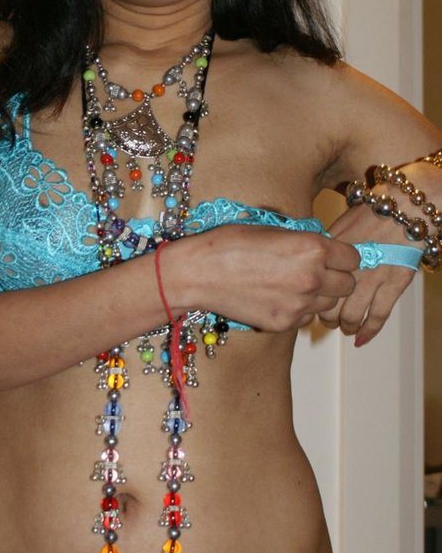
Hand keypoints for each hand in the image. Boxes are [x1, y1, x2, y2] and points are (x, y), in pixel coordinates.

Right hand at [189, 225, 358, 332]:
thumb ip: (303, 240)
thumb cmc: (229, 243)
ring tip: (293, 285)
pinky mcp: (285, 323)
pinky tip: (277, 297)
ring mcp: (299, 304)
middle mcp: (312, 278)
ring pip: (329, 304)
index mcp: (312, 248)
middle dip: (336, 277)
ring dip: (319, 295)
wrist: (198, 273)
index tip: (332, 256)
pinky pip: (306, 317)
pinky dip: (298, 309)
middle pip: (348, 285)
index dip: (343, 256)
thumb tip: (322, 247)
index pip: (353, 258)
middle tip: (315, 272)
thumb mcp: (272, 229)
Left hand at [317, 202, 415, 344]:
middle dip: (326, 318)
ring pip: (350, 316)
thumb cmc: (373, 211)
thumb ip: (327, 248)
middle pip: (328, 305)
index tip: (312, 303)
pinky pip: (378, 316)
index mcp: (332, 253)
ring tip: (346, 328)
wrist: (407, 207)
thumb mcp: (341, 224)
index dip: (310, 298)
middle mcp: (348, 268)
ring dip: (346, 326)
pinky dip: (368, 332)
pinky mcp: (394, 283)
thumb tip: (312, 264)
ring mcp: (372, 277)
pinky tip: (361, 340)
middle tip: (328, 320)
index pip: (313, 285)